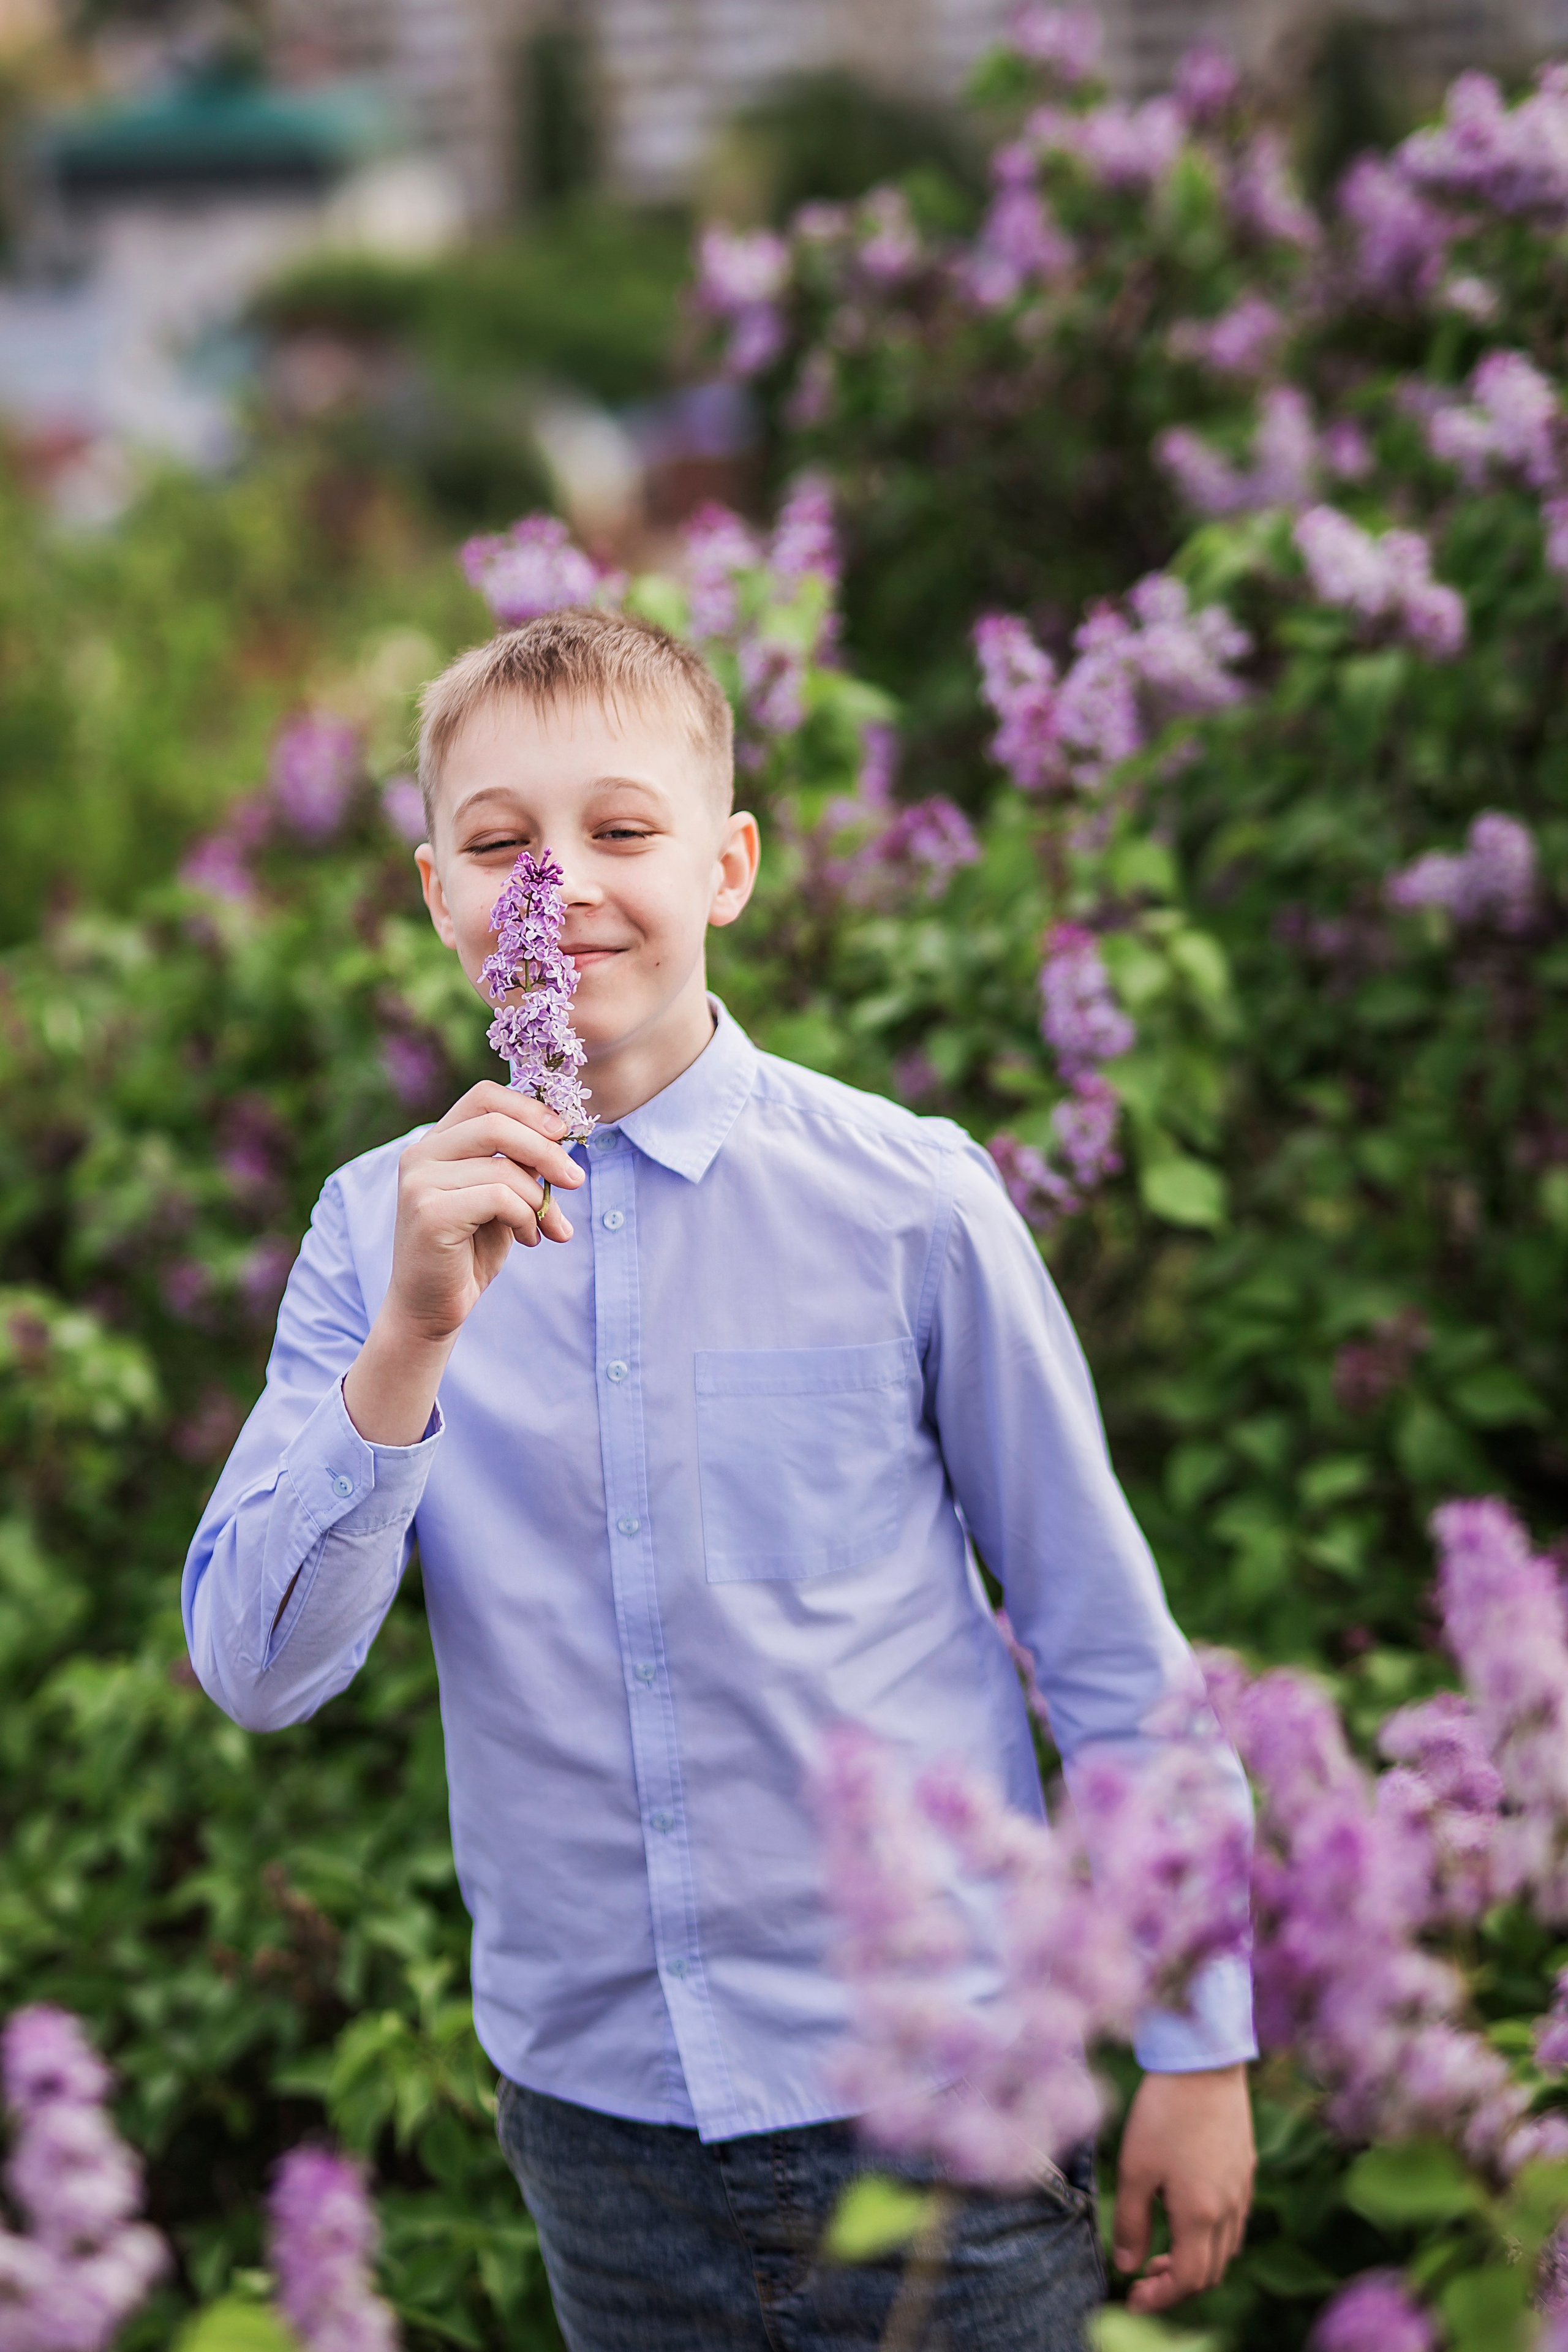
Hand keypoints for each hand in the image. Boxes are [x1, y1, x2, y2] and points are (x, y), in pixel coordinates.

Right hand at [382, 1082, 585, 1342]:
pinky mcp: (429, 1213)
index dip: (529, 1109)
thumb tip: (563, 1135)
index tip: (563, 1134)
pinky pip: (499, 1198)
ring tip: (546, 1226)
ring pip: (504, 1167)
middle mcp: (420, 1155)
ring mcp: (419, 1182)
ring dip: (539, 1199)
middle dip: (547, 1151)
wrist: (431, 1307)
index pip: (484, 1096)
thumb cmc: (469, 1249)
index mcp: (436, 1142)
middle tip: (574, 1180)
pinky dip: (526, 1218)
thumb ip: (518, 1163)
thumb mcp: (501, 1196)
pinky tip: (529, 1239)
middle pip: (497, 1124)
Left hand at [1112, 2064, 1253, 2313]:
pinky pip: (1235, 2218)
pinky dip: (1212, 2233)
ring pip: (1227, 2246)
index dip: (1160, 2297)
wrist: (1204, 2062)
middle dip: (1177, 2283)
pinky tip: (1187, 2212)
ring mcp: (1242, 2186)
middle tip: (1144, 2275)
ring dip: (1197, 2258)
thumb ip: (1130, 2222)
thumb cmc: (1164, 2112)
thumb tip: (1126, 2265)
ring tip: (1162, 2248)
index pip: (1188, 2280)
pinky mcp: (1246, 2165)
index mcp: (1201, 2215)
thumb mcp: (1135, 2168)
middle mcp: (1229, 2208)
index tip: (1133, 2297)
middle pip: (1211, 2271)